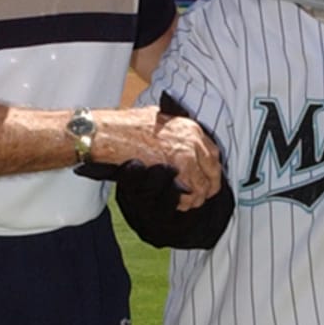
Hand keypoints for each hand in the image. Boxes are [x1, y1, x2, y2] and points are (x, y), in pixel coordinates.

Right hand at [89, 104, 221, 210]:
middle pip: (212, 170)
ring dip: (196, 197)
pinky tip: (180, 204)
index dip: (211, 169)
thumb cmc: (125, 127)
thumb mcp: (157, 119)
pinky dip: (184, 202)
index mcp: (190, 127)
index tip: (209, 178)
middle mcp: (192, 140)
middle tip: (203, 195)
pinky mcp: (176, 169)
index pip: (213, 153)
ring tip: (188, 203)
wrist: (110, 134)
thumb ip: (172, 131)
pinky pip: (188, 192)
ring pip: (202, 185)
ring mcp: (186, 154)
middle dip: (209, 186)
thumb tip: (177, 139)